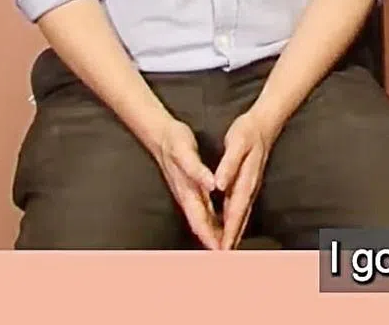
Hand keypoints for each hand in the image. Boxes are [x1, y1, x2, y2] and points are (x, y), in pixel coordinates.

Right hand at [148, 117, 222, 249]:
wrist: (161, 134)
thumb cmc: (174, 141)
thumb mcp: (185, 152)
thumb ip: (196, 170)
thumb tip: (211, 185)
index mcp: (187, 190)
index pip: (200, 219)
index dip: (210, 236)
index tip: (221, 250)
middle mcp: (187, 195)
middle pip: (201, 224)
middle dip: (213, 240)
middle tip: (227, 255)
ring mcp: (188, 192)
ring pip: (202, 218)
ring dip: (212, 232)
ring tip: (225, 245)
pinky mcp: (190, 186)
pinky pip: (203, 208)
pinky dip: (211, 219)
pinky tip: (219, 222)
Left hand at [214, 109, 278, 249]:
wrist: (265, 122)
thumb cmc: (248, 131)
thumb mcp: (237, 143)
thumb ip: (229, 164)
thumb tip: (220, 185)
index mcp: (245, 179)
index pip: (235, 210)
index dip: (229, 231)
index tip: (222, 249)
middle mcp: (249, 186)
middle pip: (240, 217)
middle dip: (231, 238)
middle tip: (222, 258)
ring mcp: (250, 185)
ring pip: (242, 214)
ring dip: (234, 232)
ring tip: (226, 249)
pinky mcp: (248, 183)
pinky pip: (241, 207)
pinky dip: (236, 220)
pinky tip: (231, 226)